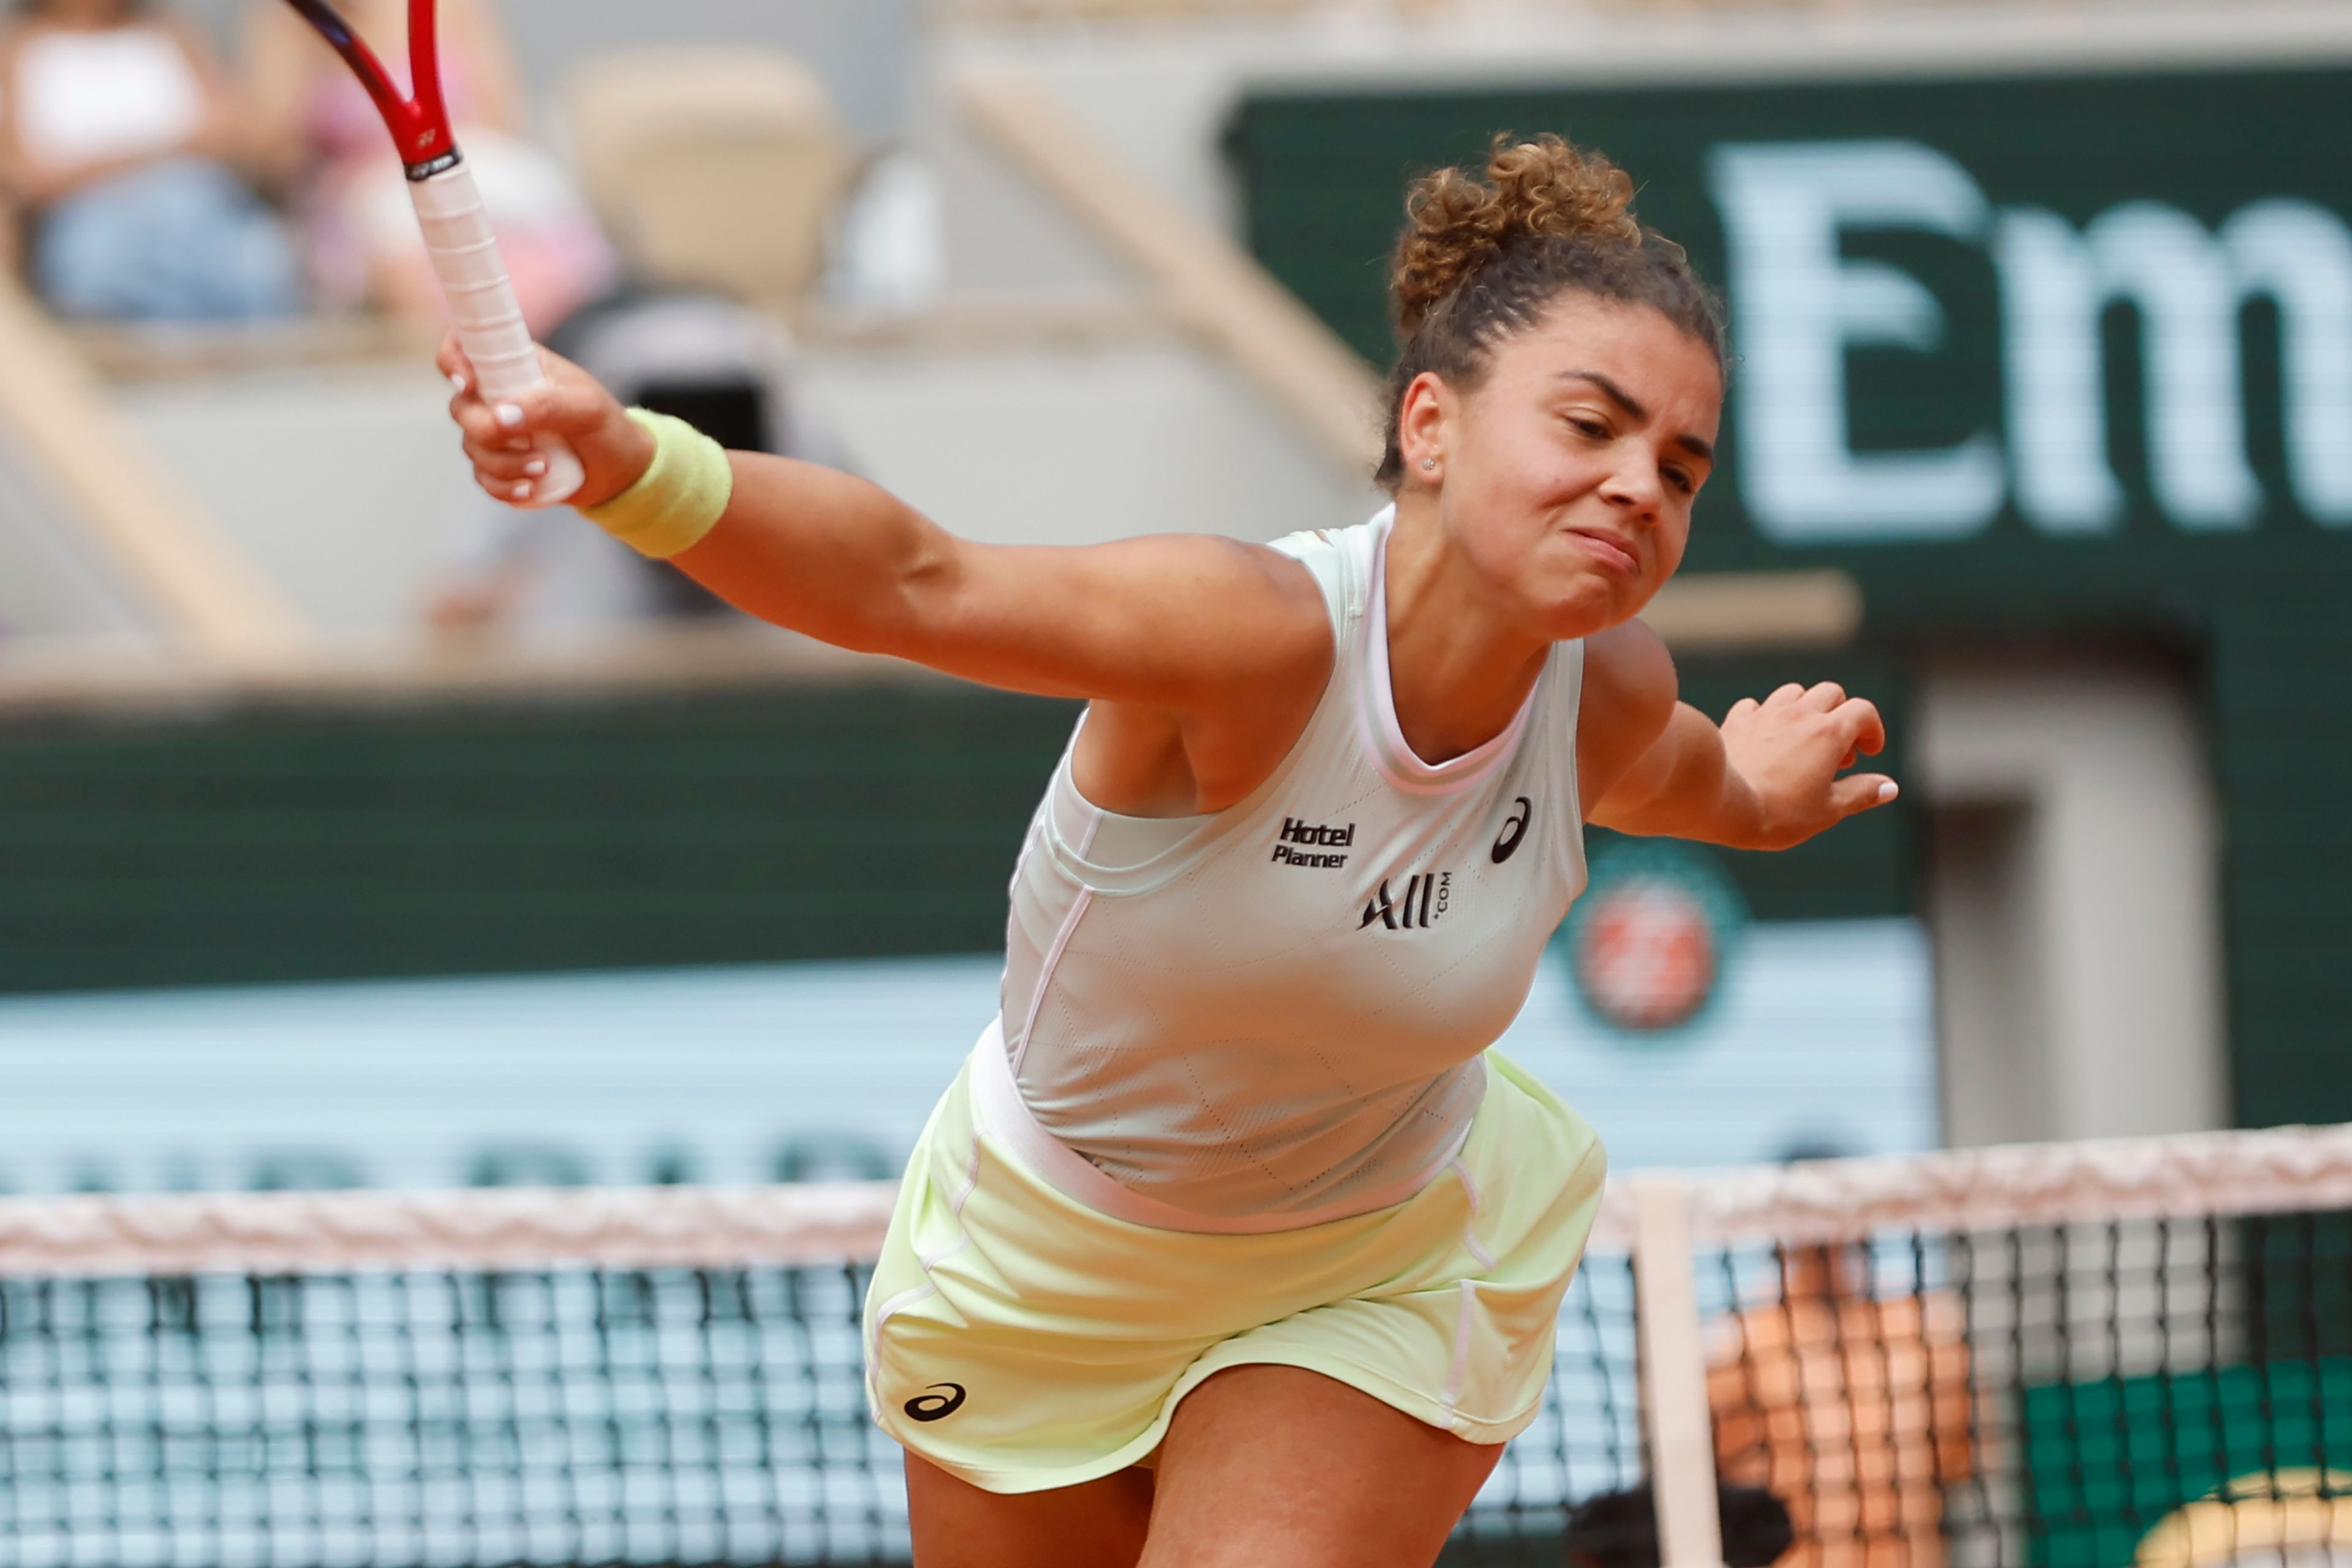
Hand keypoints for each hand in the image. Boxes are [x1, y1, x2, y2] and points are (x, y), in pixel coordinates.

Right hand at [437, 333, 656, 509]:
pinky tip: (530, 489)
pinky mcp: (502, 464)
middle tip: (527, 444)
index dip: (452, 360)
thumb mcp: (588, 407)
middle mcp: (499, 394)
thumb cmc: (608, 427)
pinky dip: (502, 487)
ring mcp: (498, 430)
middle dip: (487, 433)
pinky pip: (482, 477)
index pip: (463, 345)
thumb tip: (501, 416)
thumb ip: (547, 405)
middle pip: (460, 408)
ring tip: (543, 469)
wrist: (621, 472)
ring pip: (471, 447)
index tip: (469, 385)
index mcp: (516, 364)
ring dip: (503, 465)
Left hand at [1719, 682, 1895, 849]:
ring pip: (1794, 692)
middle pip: (1831, 693)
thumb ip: (1862, 794)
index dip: (1872, 729)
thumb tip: (1890, 788)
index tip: (1868, 753)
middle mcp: (1799, 714)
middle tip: (1836, 754)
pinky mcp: (1736, 721)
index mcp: (1829, 732)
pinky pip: (1754, 705)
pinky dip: (1765, 716)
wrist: (1720, 803)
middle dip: (1841, 715)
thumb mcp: (1828, 810)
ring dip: (1805, 709)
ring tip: (1802, 742)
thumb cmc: (1778, 812)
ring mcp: (1765, 714)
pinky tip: (1763, 738)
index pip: (1863, 710)